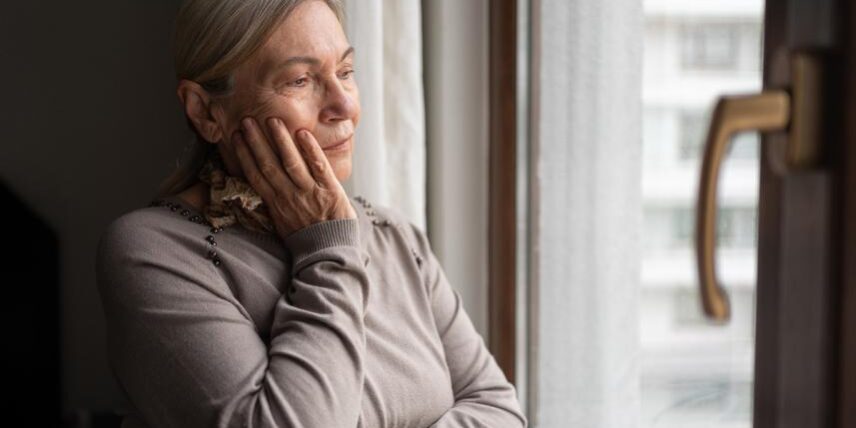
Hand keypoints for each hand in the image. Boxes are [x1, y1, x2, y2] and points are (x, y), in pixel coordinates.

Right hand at [232, 116, 356, 240]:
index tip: (236, 136)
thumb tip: (261, 183)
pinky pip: (319, 166)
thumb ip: (273, 200)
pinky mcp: (330, 190)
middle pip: (269, 164)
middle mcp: (289, 196)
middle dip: (257, 141)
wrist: (330, 250)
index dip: (244, 154)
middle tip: (247, 120)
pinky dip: (311, 150)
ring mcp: (309, 192)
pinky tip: (303, 133)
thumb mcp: (282, 220)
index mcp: (275, 203)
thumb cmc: (306, 235)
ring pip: (291, 162)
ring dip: (281, 140)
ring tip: (273, 120)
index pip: (255, 174)